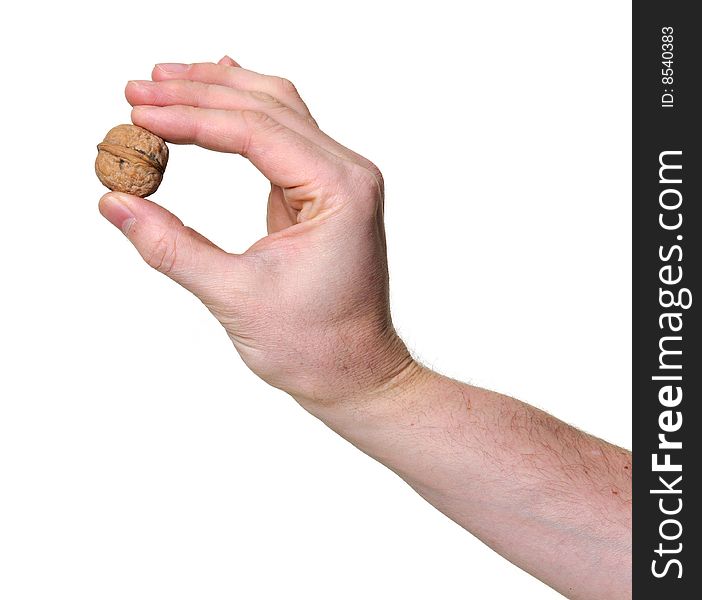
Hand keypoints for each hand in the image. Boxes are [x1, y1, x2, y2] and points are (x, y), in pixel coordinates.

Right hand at [99, 56, 416, 409]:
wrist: (355, 374)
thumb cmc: (314, 347)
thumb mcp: (235, 298)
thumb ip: (171, 246)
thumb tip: (115, 201)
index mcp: (341, 192)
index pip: (256, 131)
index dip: (190, 118)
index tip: (138, 111)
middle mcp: (348, 174)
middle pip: (268, 106)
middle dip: (200, 94)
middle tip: (139, 89)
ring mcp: (339, 181)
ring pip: (278, 111)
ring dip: (220, 94)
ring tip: (165, 82)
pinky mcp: (323, 193)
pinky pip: (282, 138)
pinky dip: (243, 117)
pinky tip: (216, 97)